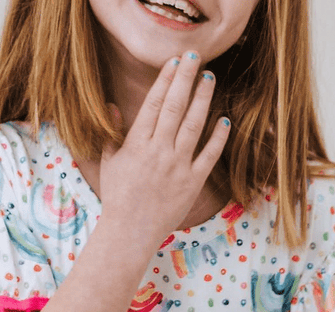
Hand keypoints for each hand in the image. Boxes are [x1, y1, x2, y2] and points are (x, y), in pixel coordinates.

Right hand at [99, 51, 230, 247]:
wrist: (130, 232)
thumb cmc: (118, 198)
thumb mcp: (109, 163)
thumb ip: (114, 134)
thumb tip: (114, 106)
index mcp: (136, 144)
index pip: (154, 104)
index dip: (166, 80)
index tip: (175, 61)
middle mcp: (158, 152)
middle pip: (175, 107)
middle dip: (186, 78)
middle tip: (195, 56)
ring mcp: (177, 167)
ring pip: (194, 125)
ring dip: (203, 99)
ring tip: (210, 79)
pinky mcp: (192, 183)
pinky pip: (208, 155)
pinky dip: (218, 138)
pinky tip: (224, 120)